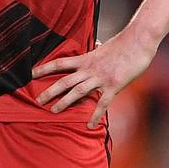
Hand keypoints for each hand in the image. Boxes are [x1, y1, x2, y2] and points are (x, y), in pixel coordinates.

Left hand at [32, 31, 156, 128]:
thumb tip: (95, 44)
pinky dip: (95, 115)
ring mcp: (100, 78)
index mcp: (85, 58)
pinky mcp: (113, 85)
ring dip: (65, 102)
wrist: (138, 42)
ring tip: (54, 111)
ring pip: (78, 91)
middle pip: (64, 80)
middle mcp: (89, 69)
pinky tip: (89, 125)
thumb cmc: (123, 44)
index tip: (30, 74)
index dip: (44, 68)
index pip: (59, 63)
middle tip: (37, 100)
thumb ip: (97, 50)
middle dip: (50, 91)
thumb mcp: (104, 47)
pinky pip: (102, 103)